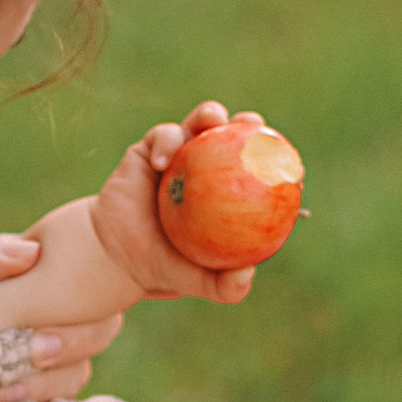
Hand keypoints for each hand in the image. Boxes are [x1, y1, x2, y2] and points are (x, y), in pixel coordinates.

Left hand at [0, 224, 125, 401]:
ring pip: (74, 376)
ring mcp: (18, 384)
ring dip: (44, 382)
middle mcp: (21, 334)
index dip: (72, 291)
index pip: (70, 280)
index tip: (37, 304)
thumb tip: (30, 254)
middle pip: (90, 329)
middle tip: (23, 350)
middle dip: (65, 339)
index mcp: (5, 291)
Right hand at [90, 100, 263, 305]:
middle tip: (253, 125)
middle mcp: (207, 167)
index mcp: (227, 193)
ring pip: (198, 126)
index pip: (255, 170)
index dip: (272, 160)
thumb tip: (249, 273)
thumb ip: (224, 285)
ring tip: (211, 120)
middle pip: (232, 137)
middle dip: (247, 124)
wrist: (116, 255)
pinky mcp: (149, 150)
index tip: (285, 160)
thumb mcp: (197, 280)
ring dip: (208, 115)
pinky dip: (165, 143)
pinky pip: (161, 137)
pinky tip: (163, 161)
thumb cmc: (162, 266)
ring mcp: (178, 155)